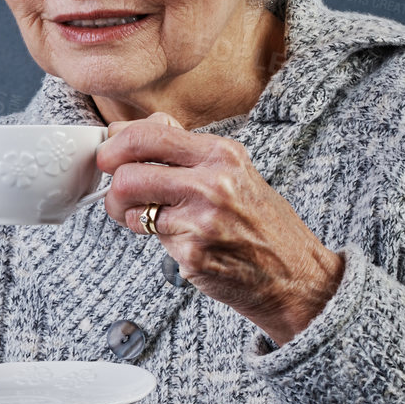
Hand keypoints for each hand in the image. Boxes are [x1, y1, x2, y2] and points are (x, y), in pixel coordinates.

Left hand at [98, 113, 343, 347]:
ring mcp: (202, 220)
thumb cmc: (262, 224)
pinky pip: (149, 238)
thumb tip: (132, 127)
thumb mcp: (234, 171)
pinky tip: (181, 241)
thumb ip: (185, 148)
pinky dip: (155, 240)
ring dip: (127, 215)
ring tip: (148, 219)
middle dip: (114, 185)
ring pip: (129, 206)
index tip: (108, 155)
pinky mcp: (192, 254)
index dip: (116, 144)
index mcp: (222, 154)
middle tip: (120, 195)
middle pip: (127, 172)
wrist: (296, 277)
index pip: (149, 134)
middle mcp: (213, 183)